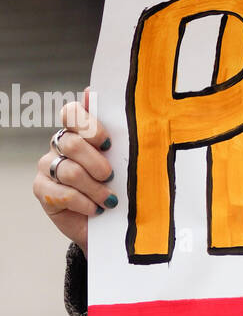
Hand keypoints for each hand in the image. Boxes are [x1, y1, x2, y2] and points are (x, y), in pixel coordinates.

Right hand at [32, 88, 114, 256]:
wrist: (113, 223)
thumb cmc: (122, 186)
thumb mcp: (126, 159)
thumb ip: (114, 129)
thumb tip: (91, 92)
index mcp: (79, 131)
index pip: (72, 113)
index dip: (89, 126)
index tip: (109, 144)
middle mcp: (59, 144)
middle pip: (72, 143)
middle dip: (97, 164)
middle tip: (111, 177)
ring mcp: (48, 167)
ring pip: (69, 171)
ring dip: (95, 188)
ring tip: (109, 200)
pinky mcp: (42, 190)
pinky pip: (63, 193)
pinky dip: (84, 203)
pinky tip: (95, 209)